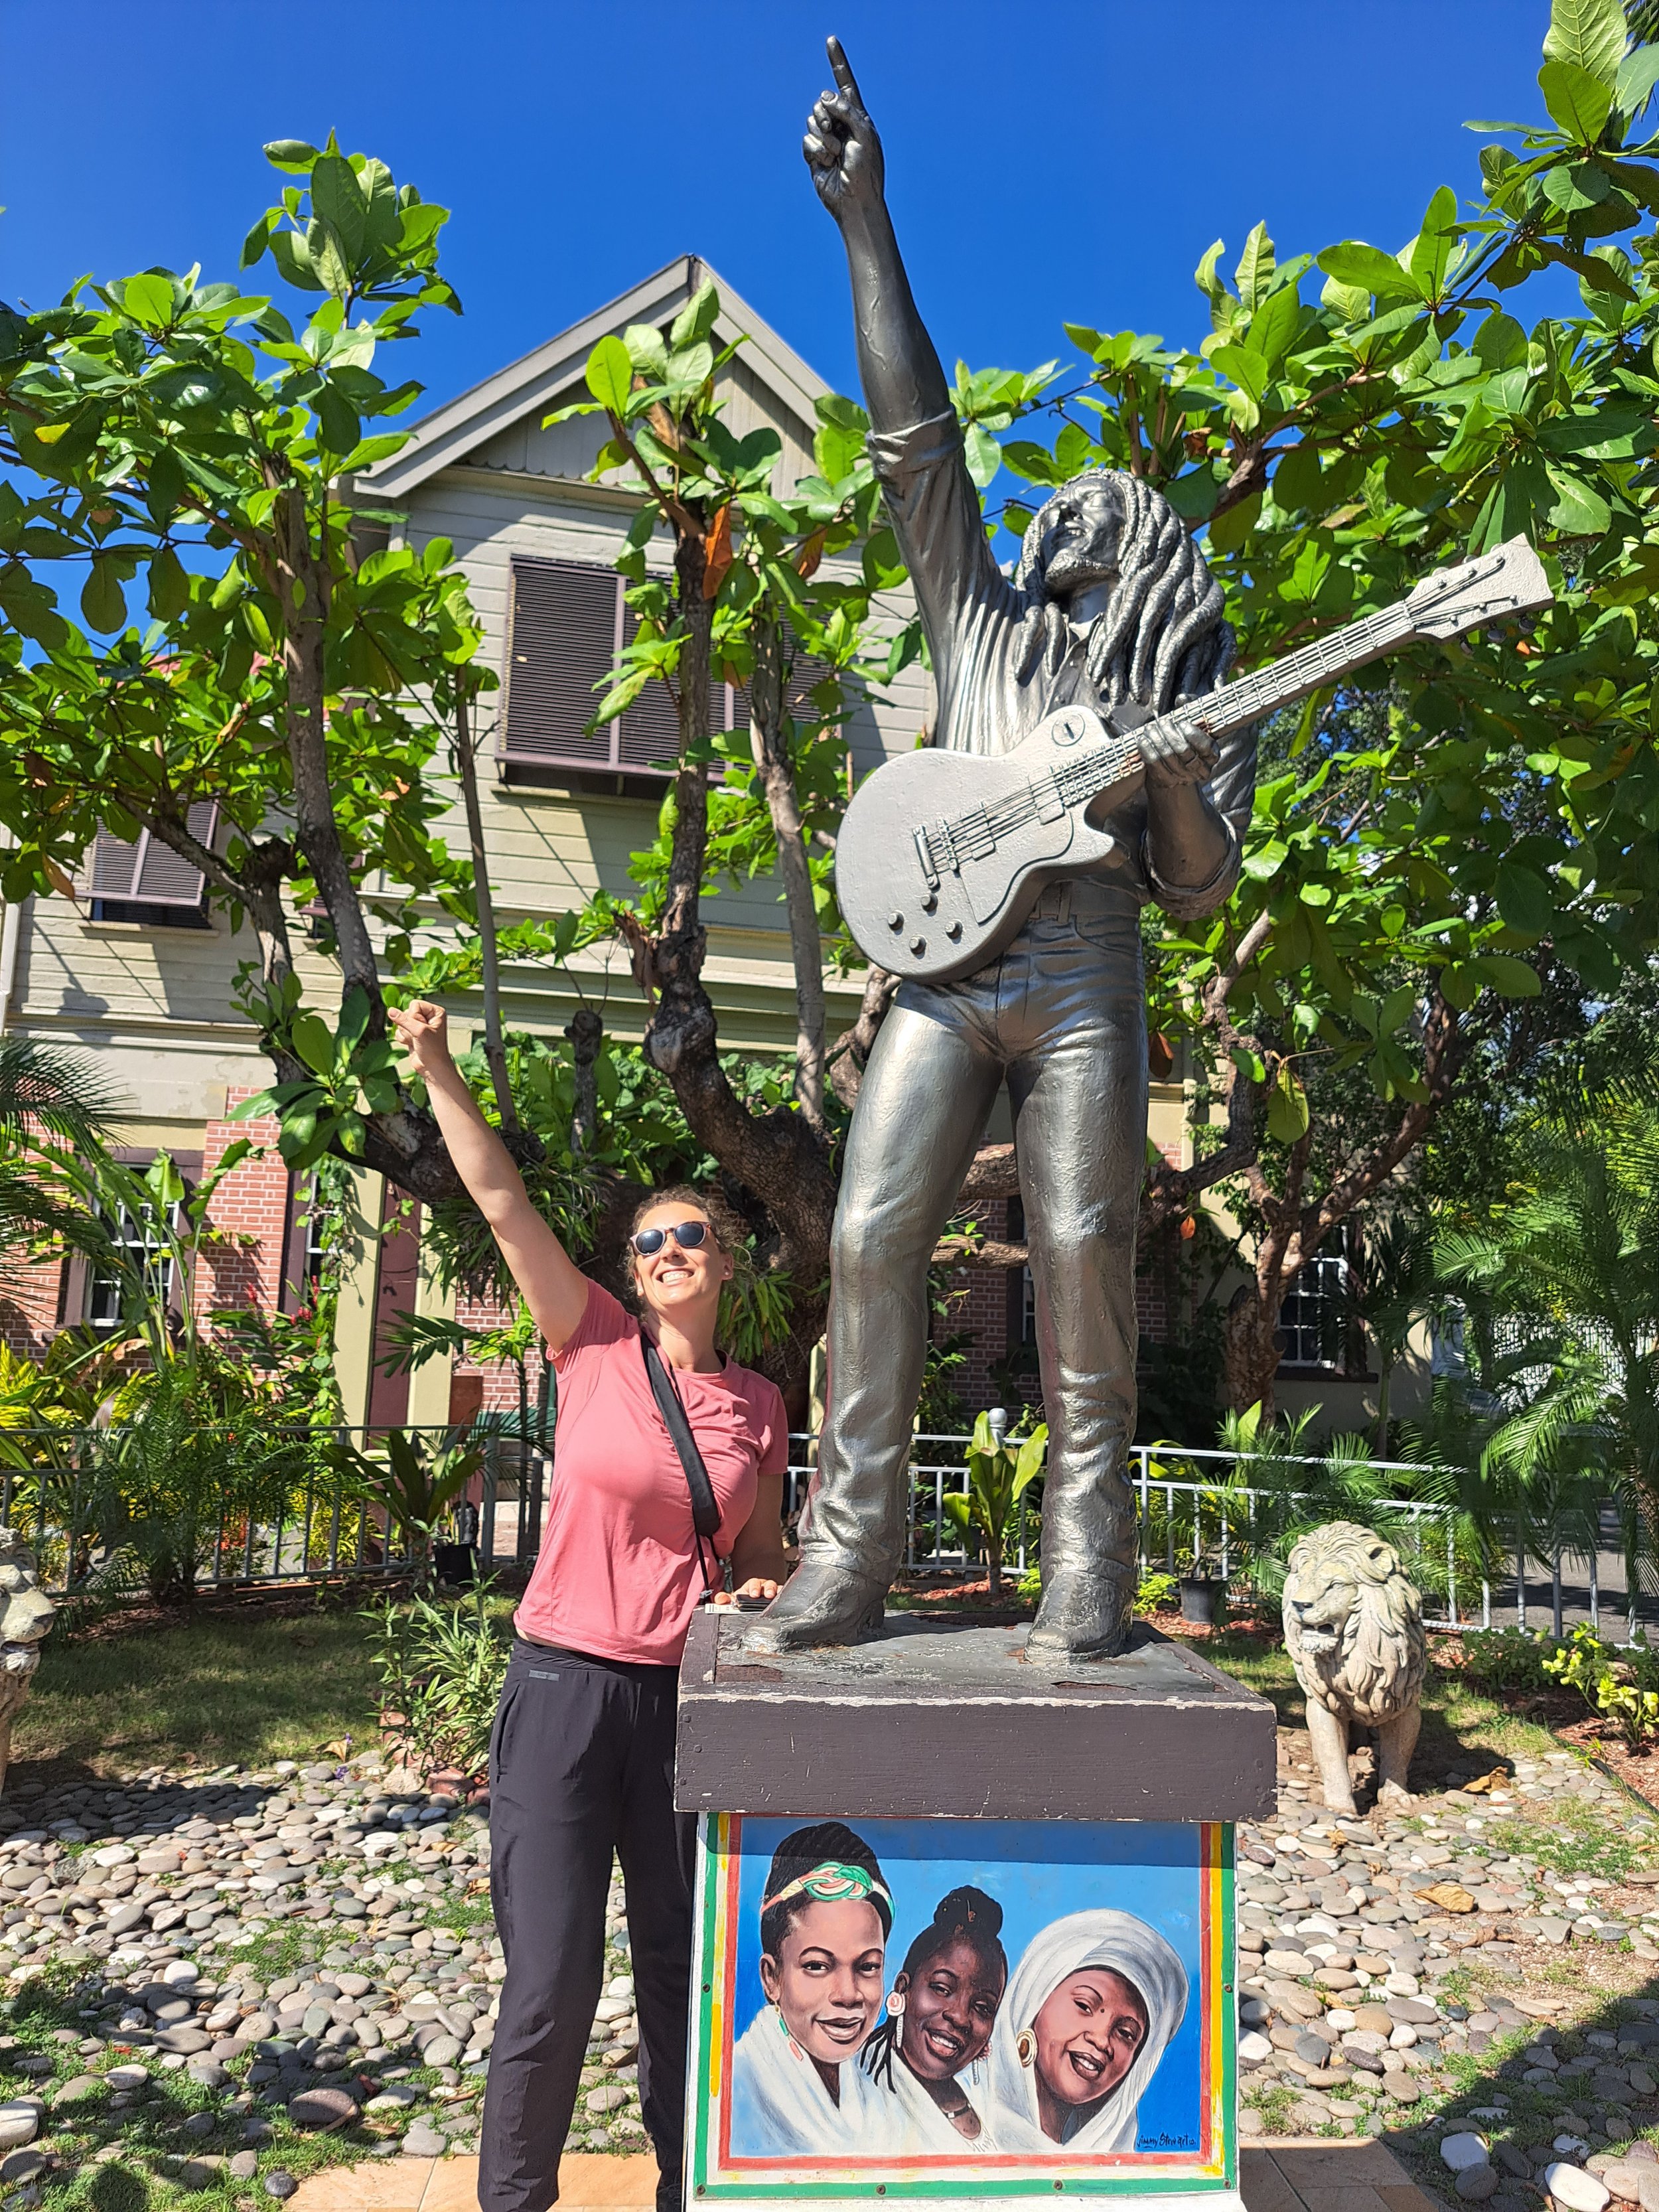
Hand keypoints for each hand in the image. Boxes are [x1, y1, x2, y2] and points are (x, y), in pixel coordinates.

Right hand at [388, 998, 454, 1081]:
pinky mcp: (412, 1033)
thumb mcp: (418, 1031)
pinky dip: (403, 1038)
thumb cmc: (433, 1050)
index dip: (414, 1016)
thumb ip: (403, 1019)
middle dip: (409, 1026)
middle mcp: (428, 1017)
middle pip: (406, 1012)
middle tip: (419, 1036)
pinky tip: (412, 1044)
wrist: (431, 1067)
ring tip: (416, 1041)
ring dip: (406, 1033)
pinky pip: (399, 1030)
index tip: (422, 1028)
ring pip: (401, 1022)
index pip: (415, 1004)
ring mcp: (419, 1025)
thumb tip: (390, 1011)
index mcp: (435, 1012)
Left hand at [713, 1576, 781, 1605]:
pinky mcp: (779, 1598)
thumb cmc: (743, 1601)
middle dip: (768, 1589)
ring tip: (774, 1597)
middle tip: (766, 1595)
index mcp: (751, 1587)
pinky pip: (783, 1595)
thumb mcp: (733, 1600)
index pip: (753, 1583)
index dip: (754, 1587)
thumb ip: (724, 1600)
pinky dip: (784, 1596)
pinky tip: (784, 1601)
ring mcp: (772, 1593)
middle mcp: (763, 1588)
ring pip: (777, 1589)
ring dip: (776, 1592)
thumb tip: (719, 1599)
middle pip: (768, 1584)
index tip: (753, 1594)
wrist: (751, 1606)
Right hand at [804, 37, 884, 221]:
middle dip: (826, 115)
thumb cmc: (866, 170)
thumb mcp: (864, 134)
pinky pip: (807, 139)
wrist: (855, 200)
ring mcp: (827, 138)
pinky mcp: (815, 154)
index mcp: (857, 116)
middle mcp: (841, 124)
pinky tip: (826, 162)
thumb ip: (847, 111)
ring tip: (835, 154)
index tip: (831, 40)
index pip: (846, 83)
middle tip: (836, 135)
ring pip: (812, 120)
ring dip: (822, 137)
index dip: (838, 62)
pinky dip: (815, 150)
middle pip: (822, 102)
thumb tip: (826, 97)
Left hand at [1141, 712, 1217, 789]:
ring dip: (1156, 739)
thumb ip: (1190, 706)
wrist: (1173, 761)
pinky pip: (1155, 766)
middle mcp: (1200, 769)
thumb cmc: (1185, 735)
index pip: (1206, 746)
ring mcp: (1184, 777)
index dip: (1192, 734)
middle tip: (1161, 722)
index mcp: (1212, 754)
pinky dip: (1147, 751)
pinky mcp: (1167, 781)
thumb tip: (1182, 699)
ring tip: (1150, 728)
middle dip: (1170, 734)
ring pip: (1168, 757)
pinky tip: (1142, 740)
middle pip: (1184, 751)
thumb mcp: (1192, 718)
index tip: (1181, 723)